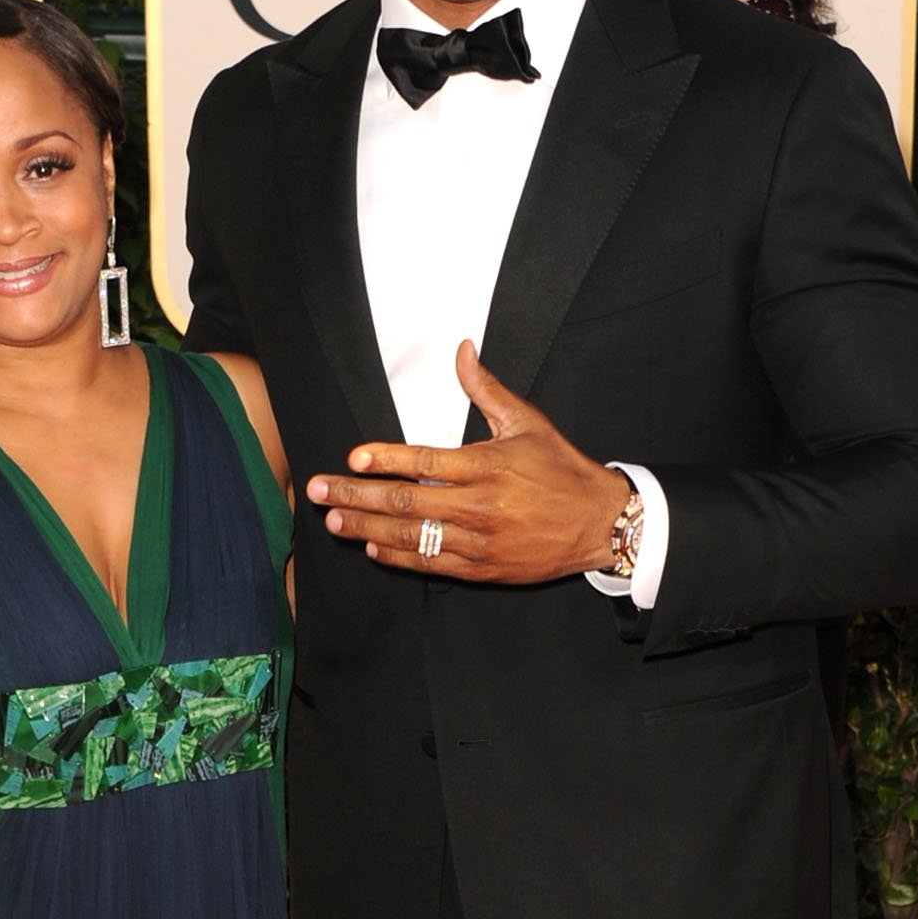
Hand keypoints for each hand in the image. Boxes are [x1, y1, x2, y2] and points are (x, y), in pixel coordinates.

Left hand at [306, 344, 630, 583]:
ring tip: (333, 522)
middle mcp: (479, 505)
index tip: (352, 459)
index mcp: (487, 465)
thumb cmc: (561, 469)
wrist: (599, 524)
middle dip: (354, 497)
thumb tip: (462, 349)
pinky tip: (373, 548)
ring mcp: (479, 541)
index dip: (384, 459)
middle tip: (318, 491)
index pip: (423, 462)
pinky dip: (399, 557)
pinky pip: (431, 564)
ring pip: (410, 537)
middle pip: (403, 502)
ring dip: (365, 530)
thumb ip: (486, 389)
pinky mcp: (482, 569)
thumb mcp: (527, 422)